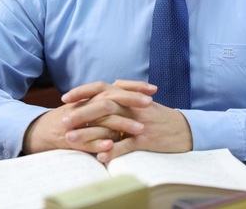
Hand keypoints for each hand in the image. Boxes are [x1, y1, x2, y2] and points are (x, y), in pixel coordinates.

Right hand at [23, 79, 152, 155]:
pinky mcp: (71, 138)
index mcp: (93, 98)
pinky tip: (111, 146)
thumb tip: (132, 101)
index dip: (134, 87)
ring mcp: (79, 121)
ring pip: (102, 121)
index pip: (116, 88)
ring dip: (122, 125)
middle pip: (111, 98)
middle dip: (132, 100)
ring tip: (140, 130)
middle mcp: (87, 105)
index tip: (153, 88)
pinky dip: (98, 143)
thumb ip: (108, 105)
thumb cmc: (72, 120)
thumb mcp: (90, 108)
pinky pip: (86, 141)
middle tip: (150, 103)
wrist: (42, 131)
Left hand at [63, 80, 192, 161]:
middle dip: (80, 113)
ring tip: (72, 140)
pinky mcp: (146, 139)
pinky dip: (113, 151)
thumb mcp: (137, 102)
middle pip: (102, 105)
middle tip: (62, 121)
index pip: (101, 88)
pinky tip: (99, 157)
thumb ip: (119, 96)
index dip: (82, 92)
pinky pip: (127, 145)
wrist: (183, 128)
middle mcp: (131, 106)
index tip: (64, 98)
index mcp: (127, 96)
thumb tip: (99, 93)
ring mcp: (139, 122)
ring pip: (110, 125)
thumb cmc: (157, 116)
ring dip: (89, 133)